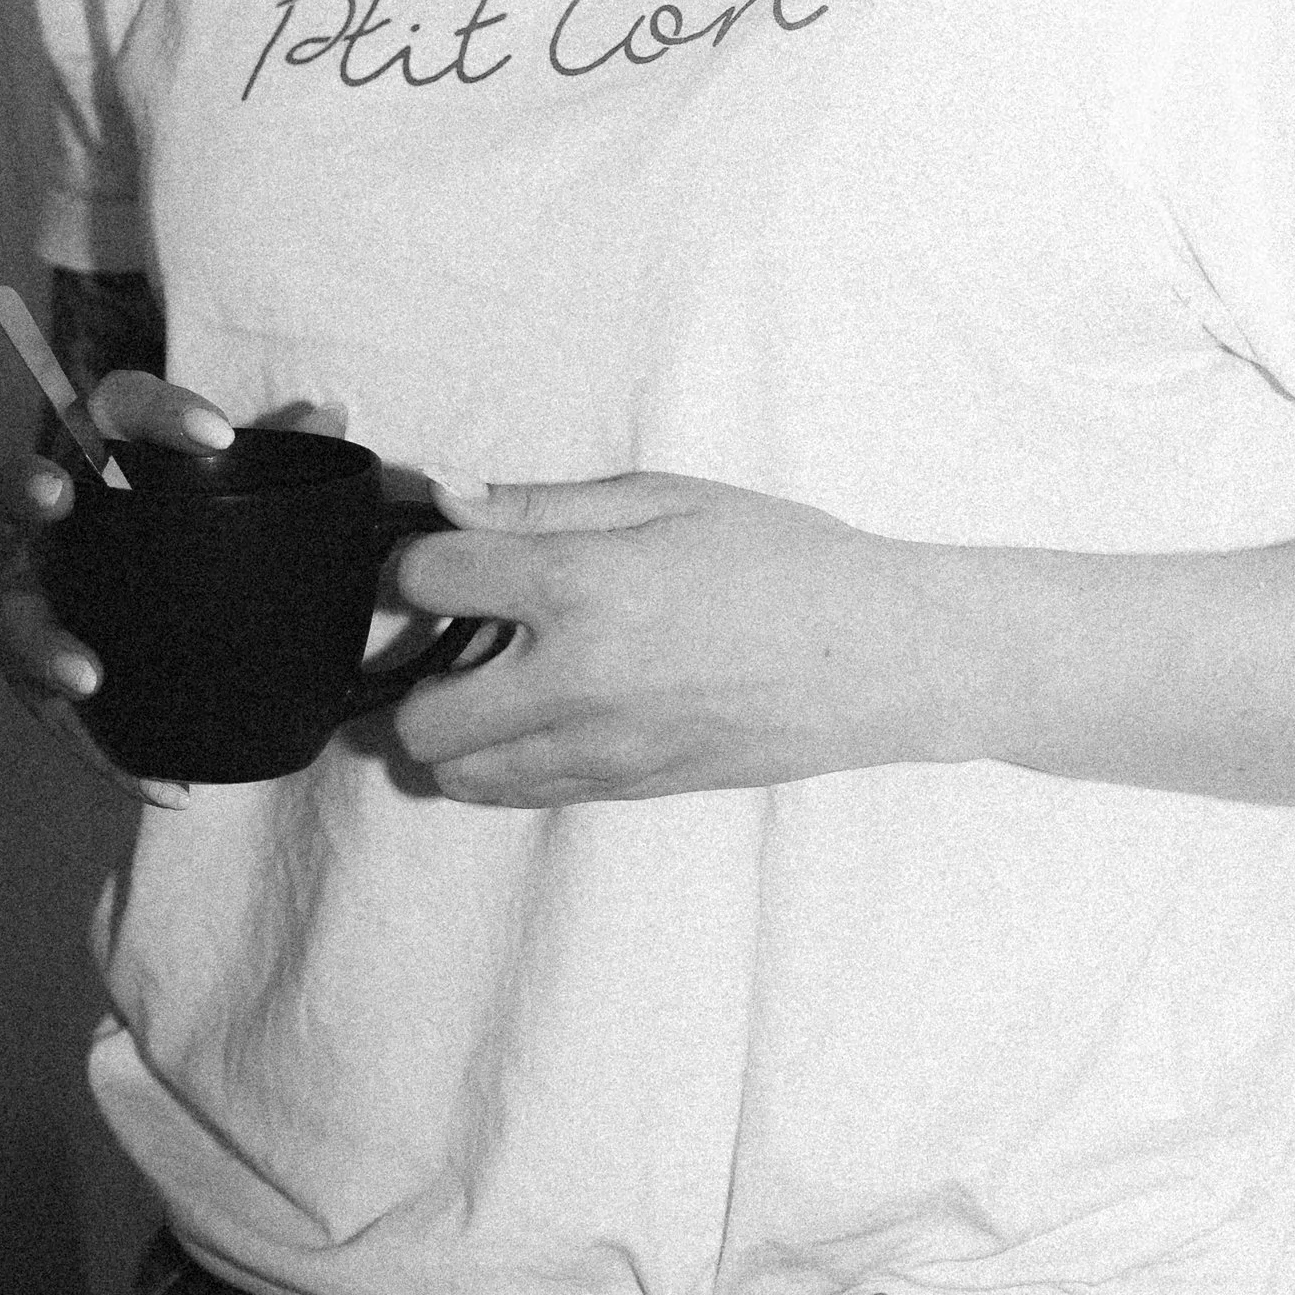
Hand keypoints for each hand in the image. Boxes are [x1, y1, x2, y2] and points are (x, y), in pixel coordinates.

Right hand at [0, 370, 236, 803]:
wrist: (121, 526)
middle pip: (21, 488)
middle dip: (32, 489)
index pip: (119, 403)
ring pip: (16, 612)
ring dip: (44, 644)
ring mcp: (35, 583)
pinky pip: (53, 709)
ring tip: (87, 678)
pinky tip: (165, 786)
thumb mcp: (224, 469)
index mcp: (100, 443)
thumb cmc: (180, 493)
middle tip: (59, 499)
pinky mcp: (41, 660)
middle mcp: (51, 509)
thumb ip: (278, 445)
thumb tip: (329, 415)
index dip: (159, 410)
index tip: (216, 432)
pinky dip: (104, 752)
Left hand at [388, 471, 940, 807]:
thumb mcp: (665, 498)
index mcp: (581, 588)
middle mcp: (575, 682)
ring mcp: (599, 751)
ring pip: (458, 774)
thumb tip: (447, 499)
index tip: (451, 554)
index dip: (423, 558)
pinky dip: (508, 760)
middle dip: (422, 667)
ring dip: (459, 726)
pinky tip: (553, 710)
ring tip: (508, 676)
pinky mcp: (626, 791)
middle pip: (417, 716)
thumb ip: (544, 505)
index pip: (427, 580)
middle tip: (467, 630)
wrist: (877, 657)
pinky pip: (521, 796)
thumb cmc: (782, 560)